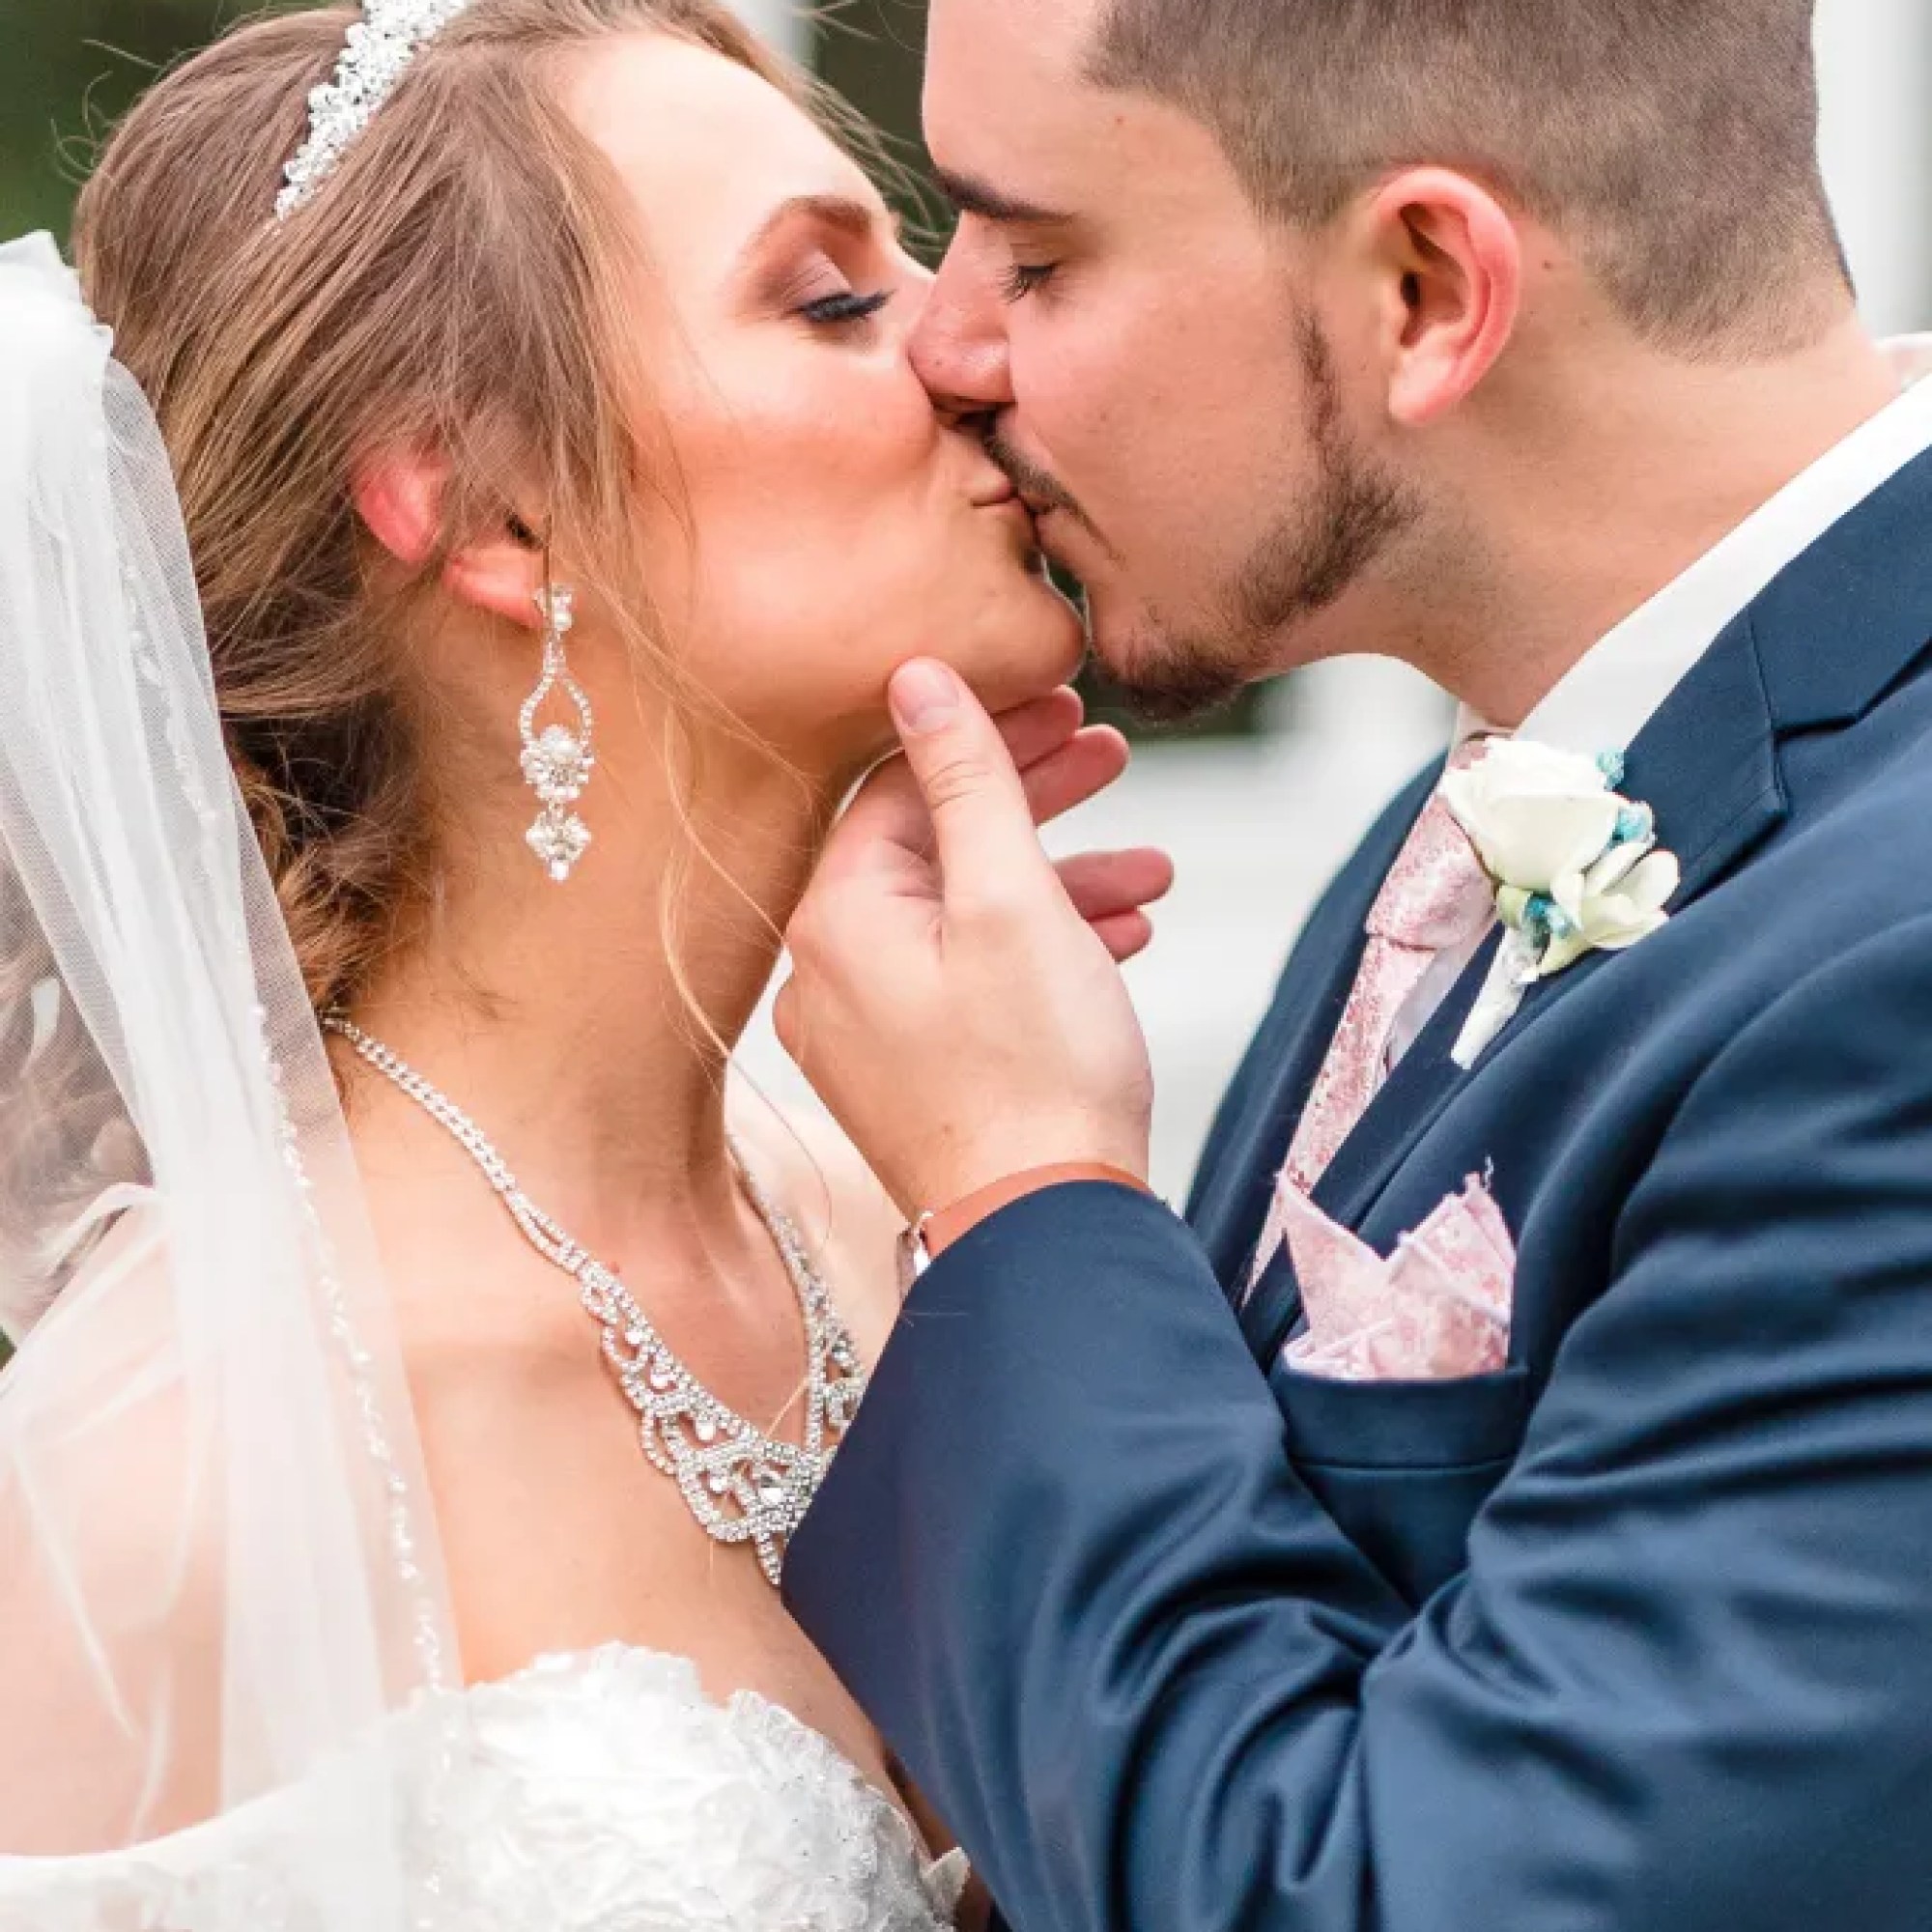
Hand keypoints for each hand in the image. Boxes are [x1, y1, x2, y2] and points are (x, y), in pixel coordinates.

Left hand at [776, 660, 1171, 1218]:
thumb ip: (967, 778)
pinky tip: (1121, 940)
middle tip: (1114, 758)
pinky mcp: (910, 1073)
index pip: (902, 786)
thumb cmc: (1037, 1072)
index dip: (991, 737)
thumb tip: (918, 674)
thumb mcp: (1012, 898)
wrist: (1046, 1234)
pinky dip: (1042, 948)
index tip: (1072, 708)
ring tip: (1152, 873)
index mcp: (835, 918)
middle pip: (932, 844)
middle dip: (1033, 800)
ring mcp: (866, 1030)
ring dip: (1059, 880)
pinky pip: (969, 977)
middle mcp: (829, 970)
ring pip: (963, 914)